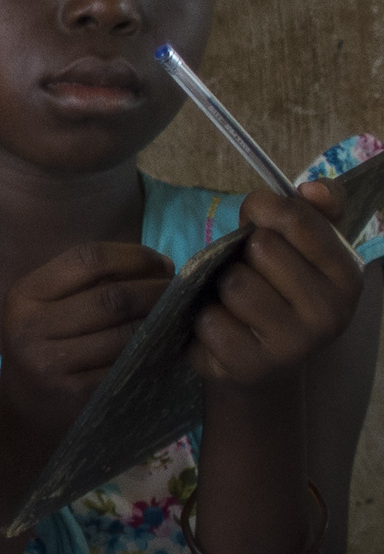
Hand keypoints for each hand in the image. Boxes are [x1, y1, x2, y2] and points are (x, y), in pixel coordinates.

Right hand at [0, 239, 175, 444]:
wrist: (28, 410)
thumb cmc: (49, 347)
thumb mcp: (49, 308)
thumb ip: (89, 282)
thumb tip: (160, 266)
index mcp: (25, 295)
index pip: (88, 259)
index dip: (135, 256)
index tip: (164, 265)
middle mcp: (29, 326)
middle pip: (112, 297)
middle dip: (157, 291)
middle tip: (180, 294)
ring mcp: (49, 363)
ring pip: (125, 333)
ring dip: (162, 323)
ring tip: (178, 317)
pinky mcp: (73, 392)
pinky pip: (127, 365)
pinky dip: (154, 352)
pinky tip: (166, 346)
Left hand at [192, 182, 365, 397]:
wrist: (264, 363)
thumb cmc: (281, 289)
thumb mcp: (307, 247)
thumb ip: (314, 209)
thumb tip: (313, 188)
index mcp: (348, 274)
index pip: (297, 219)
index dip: (264, 210)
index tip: (258, 217)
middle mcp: (330, 312)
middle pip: (259, 248)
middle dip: (242, 255)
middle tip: (250, 272)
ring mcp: (293, 344)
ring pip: (233, 283)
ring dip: (221, 287)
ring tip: (236, 301)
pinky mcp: (252, 365)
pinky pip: (210, 319)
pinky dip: (206, 318)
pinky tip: (224, 327)